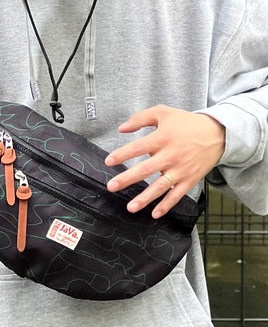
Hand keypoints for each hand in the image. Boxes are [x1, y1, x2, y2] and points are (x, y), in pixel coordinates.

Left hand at [104, 105, 224, 217]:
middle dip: (127, 178)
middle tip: (112, 186)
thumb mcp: (164, 112)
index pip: (138, 147)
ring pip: (160, 187)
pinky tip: (155, 214)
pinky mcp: (189, 180)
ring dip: (145, 198)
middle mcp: (171, 155)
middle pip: (146, 169)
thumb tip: (122, 128)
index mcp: (163, 138)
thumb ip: (140, 118)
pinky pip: (176, 195)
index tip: (109, 161)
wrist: (218, 134)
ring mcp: (180, 170)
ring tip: (130, 207)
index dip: (123, 154)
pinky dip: (166, 205)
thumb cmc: (187, 123)